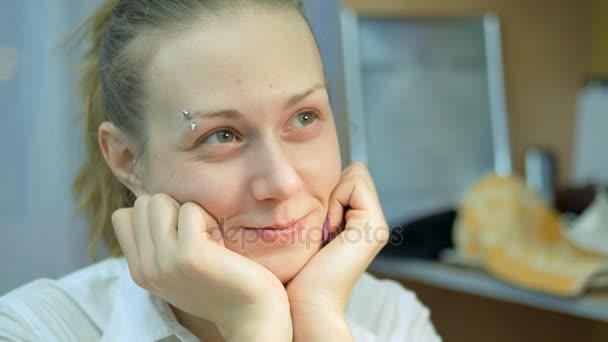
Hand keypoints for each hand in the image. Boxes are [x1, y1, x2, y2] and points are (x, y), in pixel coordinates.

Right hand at [111, 193, 291, 340]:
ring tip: (208, 240)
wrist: (251, 313)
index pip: (123, 216)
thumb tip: (147, 202)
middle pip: (143, 203)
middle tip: (198, 237)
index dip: (156, 215)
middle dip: (173, 209)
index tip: (180, 236)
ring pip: (160, 201)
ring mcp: (165, 262)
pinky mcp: (189, 255)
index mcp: (139, 270)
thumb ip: (157, 242)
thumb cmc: (220, 282)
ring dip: (190, 213)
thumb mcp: (176, 266)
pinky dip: (209, 219)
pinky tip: (220, 245)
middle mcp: (146, 268)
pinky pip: (191, 209)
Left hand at [286, 162, 389, 335]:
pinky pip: (354, 184)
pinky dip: (335, 201)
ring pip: (356, 174)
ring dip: (333, 197)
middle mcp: (374, 221)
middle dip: (333, 191)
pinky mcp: (374, 224)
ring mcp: (378, 223)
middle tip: (323, 226)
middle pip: (356, 171)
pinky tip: (330, 230)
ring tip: (326, 229)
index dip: (330, 190)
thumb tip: (326, 174)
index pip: (352, 175)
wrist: (308, 301)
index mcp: (362, 221)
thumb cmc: (301, 269)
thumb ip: (326, 203)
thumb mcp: (313, 226)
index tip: (319, 222)